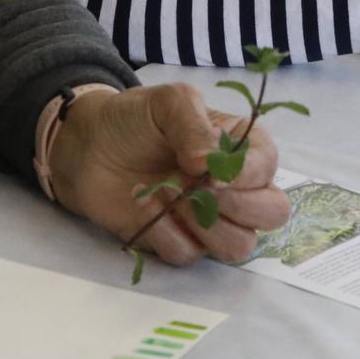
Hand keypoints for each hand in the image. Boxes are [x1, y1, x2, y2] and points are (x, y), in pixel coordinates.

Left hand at [48, 84, 290, 264]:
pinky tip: (146, 209)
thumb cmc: (135, 118)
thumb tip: (209, 165)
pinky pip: (189, 255)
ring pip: (238, 246)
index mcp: (241, 147)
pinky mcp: (176, 240)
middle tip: (203, 192)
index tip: (215, 176)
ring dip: (207, 228)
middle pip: (272, 214)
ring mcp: (208, 218)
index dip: (250, 176)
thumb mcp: (168, 103)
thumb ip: (194, 127)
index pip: (269, 167)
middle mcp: (234, 186)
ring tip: (170, 197)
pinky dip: (167, 235)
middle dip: (243, 209)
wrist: (87, 145)